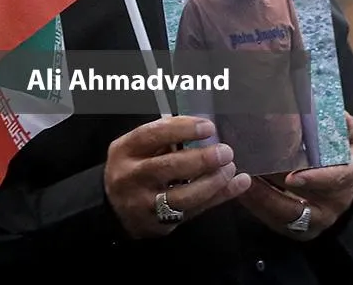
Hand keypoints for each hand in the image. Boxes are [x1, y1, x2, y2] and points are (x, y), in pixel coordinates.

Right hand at [104, 117, 251, 238]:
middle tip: (225, 152)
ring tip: (230, 169)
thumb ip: (168, 137)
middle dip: (202, 159)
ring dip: (213, 182)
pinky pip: (193, 211)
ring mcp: (143, 204)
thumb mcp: (141, 147)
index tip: (209, 127)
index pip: (152, 135)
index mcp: (126, 150)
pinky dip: (219, 197)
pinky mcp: (157, 224)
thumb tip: (209, 130)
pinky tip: (238, 184)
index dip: (183, 129)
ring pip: (182, 196)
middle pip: (167, 167)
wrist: (114, 208)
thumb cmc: (136, 167)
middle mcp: (130, 178)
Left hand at [238, 112, 352, 238]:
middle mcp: (336, 203)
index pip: (338, 178)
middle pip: (303, 202)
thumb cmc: (344, 155)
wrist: (342, 187)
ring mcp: (317, 220)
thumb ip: (345, 125)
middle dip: (273, 192)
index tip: (293, 177)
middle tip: (251, 175)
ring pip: (284, 215)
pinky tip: (241, 191)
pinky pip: (274, 221)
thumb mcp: (350, 137)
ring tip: (239, 183)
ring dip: (259, 200)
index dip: (316, 178)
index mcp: (352, 175)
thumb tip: (332, 110)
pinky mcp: (299, 230)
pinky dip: (256, 206)